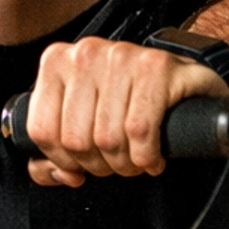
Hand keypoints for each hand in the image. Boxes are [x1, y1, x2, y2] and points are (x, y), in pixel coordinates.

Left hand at [25, 38, 228, 187]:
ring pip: (108, 138)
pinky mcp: (157, 67)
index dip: (64, 160)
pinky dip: (147, 156)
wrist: (186, 83)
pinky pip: (140, 131)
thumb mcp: (83, 122)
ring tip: (135, 158)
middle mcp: (86, 54)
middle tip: (116, 162)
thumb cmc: (131, 99)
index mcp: (57, 63)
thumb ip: (54, 154)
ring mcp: (122, 56)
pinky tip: (152, 155)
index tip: (82, 163)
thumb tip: (58, 174)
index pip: (42, 130)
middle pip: (76, 140)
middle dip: (99, 165)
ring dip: (125, 164)